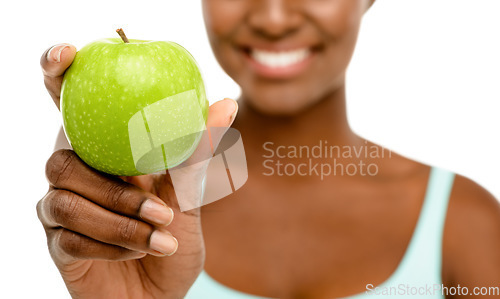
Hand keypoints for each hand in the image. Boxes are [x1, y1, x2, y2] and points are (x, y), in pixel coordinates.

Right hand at [37, 44, 237, 297]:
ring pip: (65, 198)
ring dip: (121, 219)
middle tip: (163, 206)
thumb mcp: (190, 195)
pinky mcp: (57, 242)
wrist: (160, 298)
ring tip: (162, 234)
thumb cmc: (171, 241)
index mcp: (104, 151)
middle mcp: (76, 173)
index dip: (56, 72)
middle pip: (61, 157)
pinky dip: (113, 244)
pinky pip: (70, 236)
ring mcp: (60, 208)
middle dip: (115, 188)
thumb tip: (226, 103)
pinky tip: (143, 251)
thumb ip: (196, 151)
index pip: (68, 104)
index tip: (68, 52)